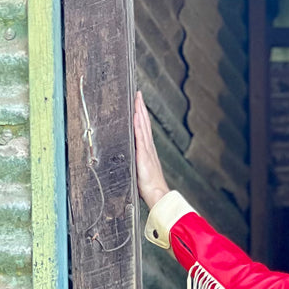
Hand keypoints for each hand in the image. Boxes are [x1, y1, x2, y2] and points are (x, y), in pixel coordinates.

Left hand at [133, 90, 168, 208]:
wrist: (157, 195)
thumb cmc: (149, 188)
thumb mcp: (140, 171)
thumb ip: (137, 162)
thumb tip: (131, 158)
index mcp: (147, 151)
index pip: (144, 129)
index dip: (141, 115)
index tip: (138, 103)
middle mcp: (148, 148)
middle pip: (144, 123)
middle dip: (141, 108)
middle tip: (138, 94)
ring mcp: (147, 150)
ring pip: (143, 126)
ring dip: (140, 112)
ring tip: (137, 99)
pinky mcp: (144, 155)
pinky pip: (140, 137)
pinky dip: (138, 125)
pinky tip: (135, 116)